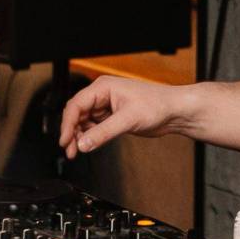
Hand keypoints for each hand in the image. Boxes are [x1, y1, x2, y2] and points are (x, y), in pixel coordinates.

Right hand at [58, 75, 186, 159]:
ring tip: (77, 151)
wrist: (174, 111)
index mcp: (103, 87)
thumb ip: (103, 133)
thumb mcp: (128, 119)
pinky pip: (94, 126)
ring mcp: (107, 106)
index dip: (67, 123)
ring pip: (84, 121)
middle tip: (69, 150)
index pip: (76, 105)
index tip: (65, 140)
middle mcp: (103, 95)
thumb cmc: (157, 104)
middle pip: (77, 113)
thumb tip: (83, 143)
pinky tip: (90, 145)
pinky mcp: (113, 117)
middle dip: (71, 131)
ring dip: (79, 136)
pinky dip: (90, 136)